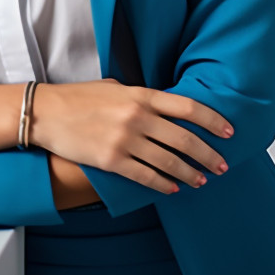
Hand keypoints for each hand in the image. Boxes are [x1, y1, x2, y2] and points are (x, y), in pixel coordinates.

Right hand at [30, 80, 232, 194]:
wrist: (46, 113)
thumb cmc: (79, 97)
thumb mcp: (114, 86)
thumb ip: (139, 96)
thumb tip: (162, 106)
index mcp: (140, 95)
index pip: (188, 107)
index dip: (212, 120)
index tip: (228, 131)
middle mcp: (137, 117)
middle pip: (185, 139)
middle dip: (207, 154)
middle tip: (221, 164)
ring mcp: (125, 140)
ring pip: (169, 162)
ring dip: (190, 173)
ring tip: (202, 180)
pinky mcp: (112, 162)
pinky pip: (146, 177)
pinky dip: (164, 184)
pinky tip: (173, 188)